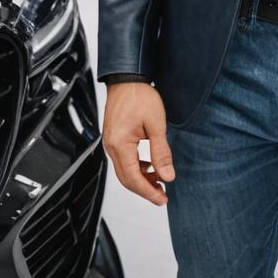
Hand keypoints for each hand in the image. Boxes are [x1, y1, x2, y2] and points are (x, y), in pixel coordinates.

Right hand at [102, 82, 174, 205]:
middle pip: (127, 179)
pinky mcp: (114, 138)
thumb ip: (161, 152)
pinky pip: (124, 160)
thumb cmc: (139, 96)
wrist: (127, 78)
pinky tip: (149, 166)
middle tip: (162, 195)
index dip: (148, 192)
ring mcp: (111, 143)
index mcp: (120, 145)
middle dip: (145, 190)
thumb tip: (167, 175)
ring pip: (125, 171)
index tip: (162, 199)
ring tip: (159, 182)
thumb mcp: (156, 125)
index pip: (133, 179)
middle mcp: (111, 147)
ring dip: (141, 179)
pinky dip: (137, 167)